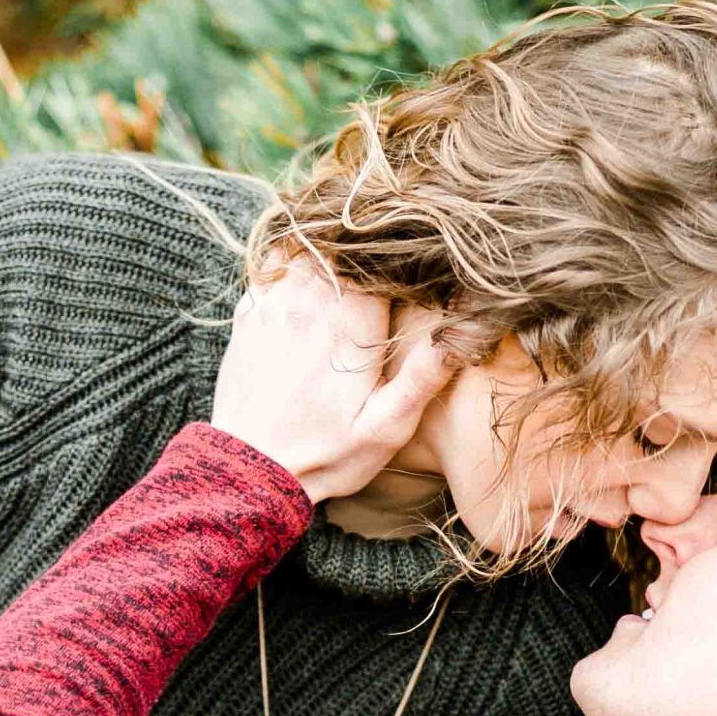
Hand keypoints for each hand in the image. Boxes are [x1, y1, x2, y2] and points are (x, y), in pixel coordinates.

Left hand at [209, 259, 455, 502]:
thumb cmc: (325, 455)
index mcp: (348, 322)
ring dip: (331, 250)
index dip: (401, 251)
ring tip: (354, 266)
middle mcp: (306, 302)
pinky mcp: (248, 315)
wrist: (249, 472)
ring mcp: (272, 304)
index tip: (417, 261)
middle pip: (342, 243)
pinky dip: (294, 263)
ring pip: (306, 246)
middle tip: (388, 258)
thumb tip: (468, 329)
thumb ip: (425, 376)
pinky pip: (273, 265)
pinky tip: (311, 287)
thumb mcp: (387, 427)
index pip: (380, 254)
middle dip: (367, 245)